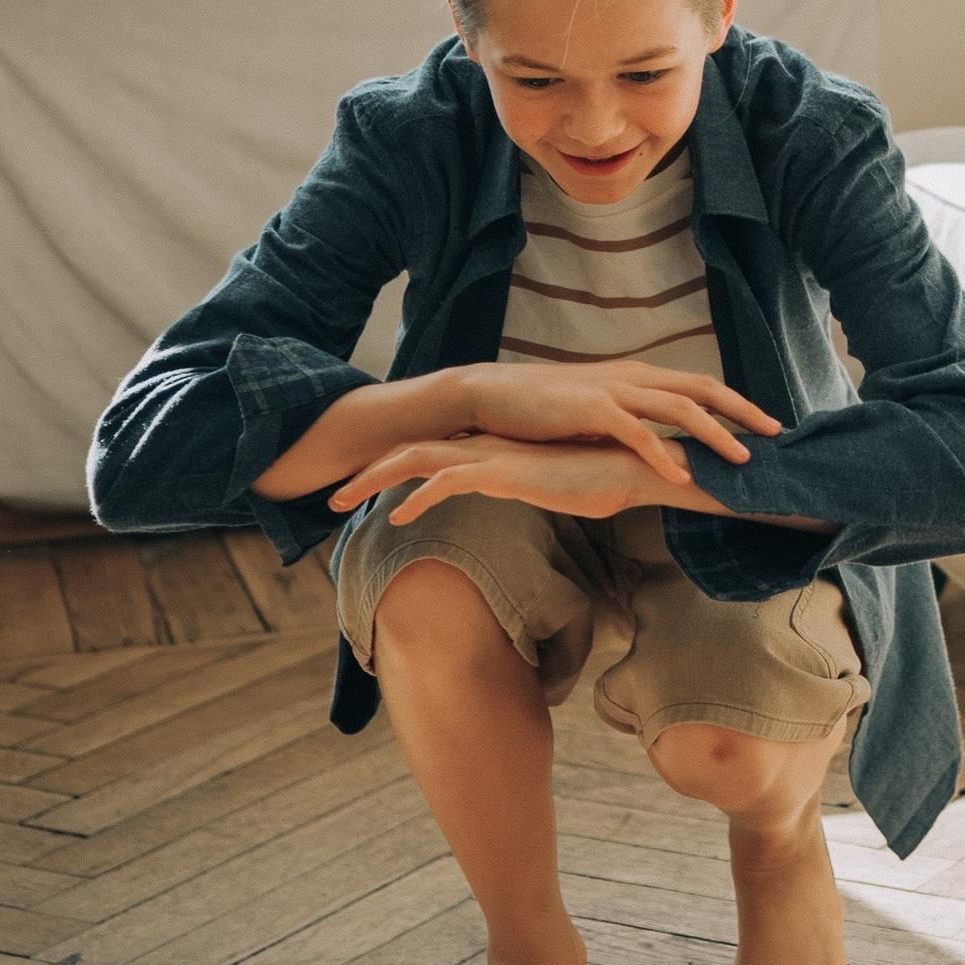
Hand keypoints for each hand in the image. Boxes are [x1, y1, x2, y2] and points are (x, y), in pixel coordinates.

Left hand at [330, 435, 695, 526]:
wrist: (632, 468)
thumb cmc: (600, 481)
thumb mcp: (552, 488)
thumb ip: (529, 490)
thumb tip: (517, 504)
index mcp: (491, 449)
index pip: (429, 452)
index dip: (391, 466)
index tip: (361, 486)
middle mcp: (485, 447)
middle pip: (409, 451)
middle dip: (365, 472)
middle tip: (332, 495)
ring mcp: (492, 457)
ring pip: (416, 460)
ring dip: (374, 479)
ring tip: (341, 501)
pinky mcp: (504, 472)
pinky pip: (448, 482)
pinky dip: (420, 497)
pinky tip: (400, 517)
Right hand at [449, 358, 778, 485]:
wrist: (490, 396)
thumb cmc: (542, 410)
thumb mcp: (596, 414)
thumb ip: (628, 424)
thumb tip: (655, 447)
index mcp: (637, 376)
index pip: (700, 385)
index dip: (736, 403)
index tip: (767, 423)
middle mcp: (633, 376)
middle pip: (702, 389)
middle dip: (743, 411)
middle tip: (777, 434)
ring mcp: (613, 390)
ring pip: (678, 407)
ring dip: (714, 433)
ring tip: (742, 459)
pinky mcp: (590, 409)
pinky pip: (635, 432)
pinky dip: (661, 452)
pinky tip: (681, 473)